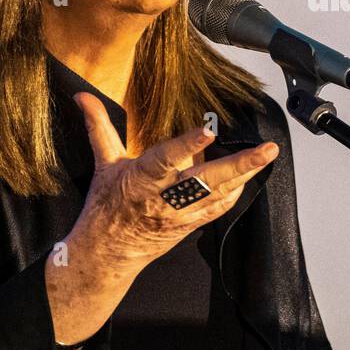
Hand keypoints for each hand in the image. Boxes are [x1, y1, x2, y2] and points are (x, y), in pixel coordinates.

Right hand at [66, 92, 278, 274]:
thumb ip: (99, 126)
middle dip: (239, 166)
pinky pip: (219, 209)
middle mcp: (165, 198)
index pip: (167, 159)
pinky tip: (250, 176)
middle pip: (207, 182)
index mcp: (142, 179)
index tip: (209, 129)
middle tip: (266, 150)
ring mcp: (182, 214)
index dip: (188, 145)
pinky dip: (235, 192)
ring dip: (245, 175)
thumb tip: (82, 96)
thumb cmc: (106, 205)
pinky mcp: (191, 225)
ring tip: (268, 155)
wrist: (107, 253)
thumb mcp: (103, 163)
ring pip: (219, 195)